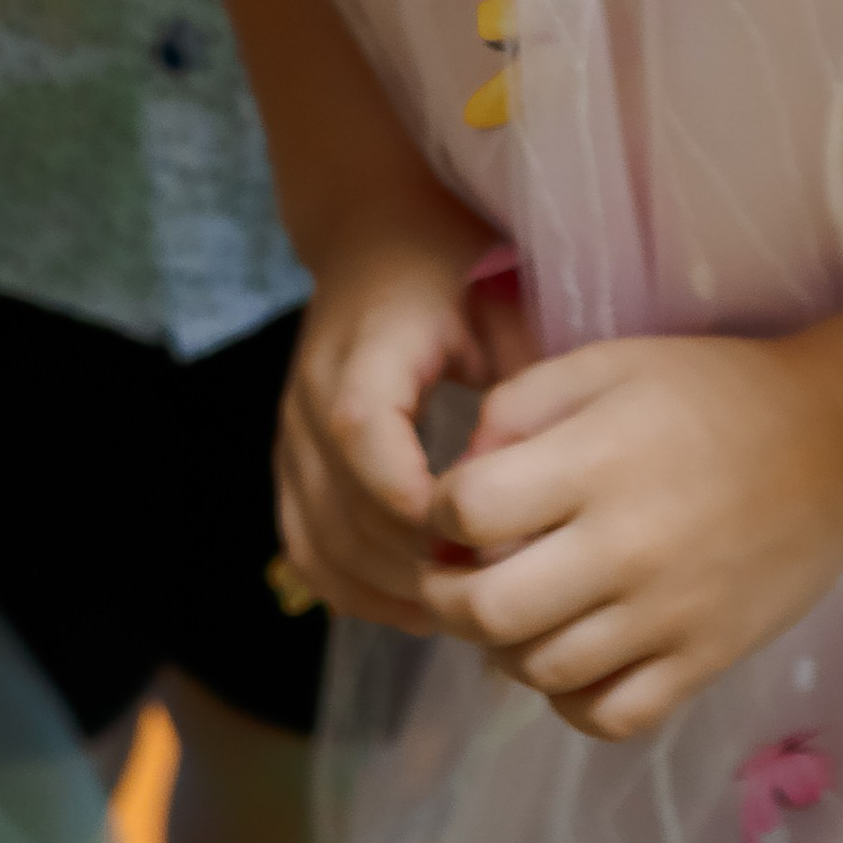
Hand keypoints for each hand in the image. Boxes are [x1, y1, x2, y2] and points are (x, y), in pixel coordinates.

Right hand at [274, 205, 523, 631]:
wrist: (370, 233)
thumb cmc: (446, 262)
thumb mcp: (496, 298)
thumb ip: (524, 381)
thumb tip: (551, 473)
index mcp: (364, 349)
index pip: (364, 437)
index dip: (417, 500)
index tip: (483, 538)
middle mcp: (310, 395)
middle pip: (342, 507)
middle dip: (416, 564)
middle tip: (489, 593)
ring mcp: (292, 434)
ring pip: (319, 541)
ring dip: (386, 587)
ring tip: (460, 609)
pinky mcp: (291, 462)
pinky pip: (304, 546)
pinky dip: (351, 587)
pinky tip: (412, 604)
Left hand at [419, 329, 842, 739]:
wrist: (838, 442)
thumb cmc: (714, 390)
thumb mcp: (611, 361)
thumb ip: (522, 401)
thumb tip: (462, 467)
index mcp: (595, 461)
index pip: (469, 511)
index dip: (437, 509)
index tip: (452, 504)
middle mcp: (625, 546)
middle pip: (488, 609)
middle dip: (445, 595)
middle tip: (454, 573)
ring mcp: (667, 615)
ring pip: (540, 672)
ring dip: (502, 649)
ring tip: (512, 612)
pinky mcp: (705, 661)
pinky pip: (610, 716)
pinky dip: (570, 702)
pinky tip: (569, 661)